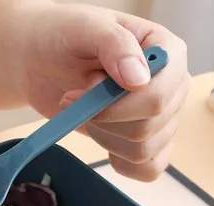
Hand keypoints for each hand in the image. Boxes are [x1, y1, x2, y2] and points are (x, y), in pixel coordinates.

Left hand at [19, 3, 189, 180]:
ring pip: (142, 151)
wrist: (42, 60)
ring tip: (87, 111)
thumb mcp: (85, 28)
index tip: (87, 89)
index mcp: (167, 53)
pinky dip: (120, 162)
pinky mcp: (145, 141)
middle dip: (103, 120)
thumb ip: (114, 46)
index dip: (117, 106)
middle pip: (148, 128)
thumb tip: (138, 79)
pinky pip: (148, 169)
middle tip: (79, 96)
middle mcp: (171, 87)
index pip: (157, 97)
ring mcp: (161, 117)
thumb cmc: (64, 37)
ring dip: (103, 137)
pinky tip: (102, 137)